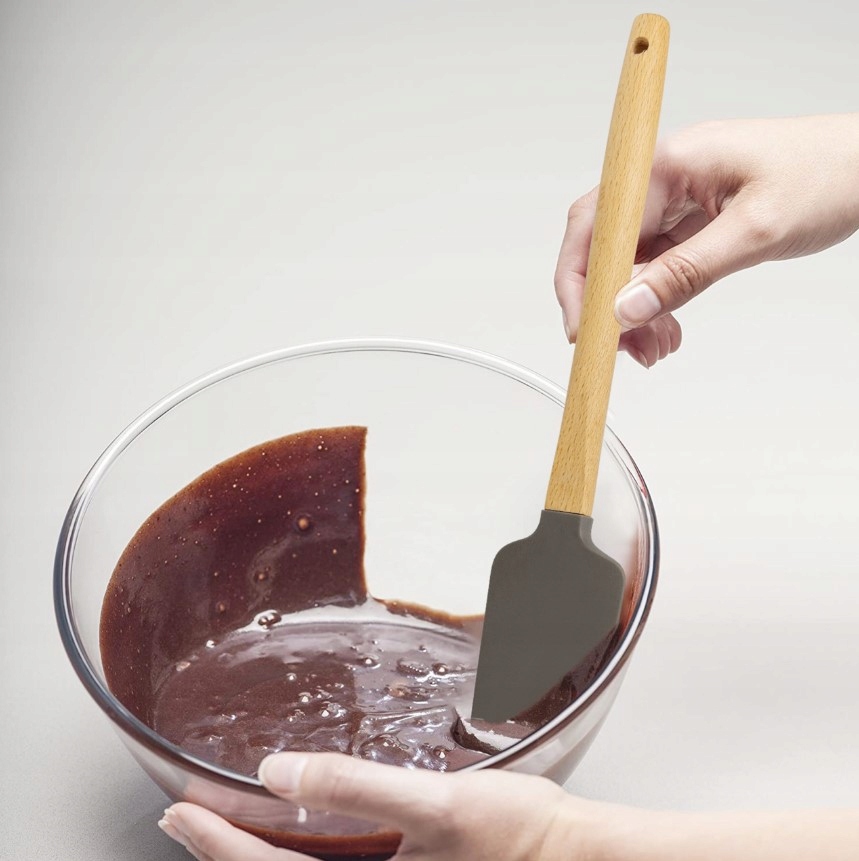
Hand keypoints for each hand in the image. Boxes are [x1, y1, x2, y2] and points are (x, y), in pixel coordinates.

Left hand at [157, 751, 598, 860]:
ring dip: (252, 856)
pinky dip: (297, 857)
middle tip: (181, 820)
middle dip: (221, 853)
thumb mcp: (440, 808)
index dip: (217, 843)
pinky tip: (298, 832)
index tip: (181, 812)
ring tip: (220, 827)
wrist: (571, 860)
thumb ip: (359, 789)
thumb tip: (282, 773)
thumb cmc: (518, 837)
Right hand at [555, 114, 858, 365]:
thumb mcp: (755, 232)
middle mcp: (663, 179)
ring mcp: (675, 200)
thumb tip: (628, 308)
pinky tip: (667, 329)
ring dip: (631, 309)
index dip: (579, 281)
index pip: (595, 225)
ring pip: (627, 262)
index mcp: (668, 165)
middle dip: (604, 302)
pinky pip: (655, 265)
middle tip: (619, 347)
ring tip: (653, 348)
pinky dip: (655, 301)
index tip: (585, 329)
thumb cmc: (828, 175)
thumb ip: (686, 273)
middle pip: (601, 245)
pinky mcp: (690, 220)